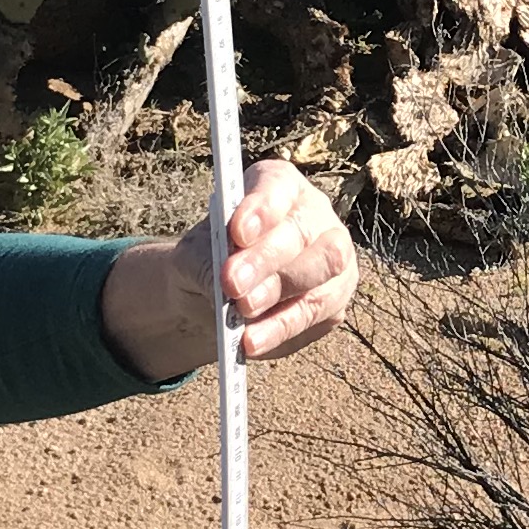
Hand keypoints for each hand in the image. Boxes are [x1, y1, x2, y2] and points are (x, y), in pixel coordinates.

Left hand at [102, 158, 360, 375]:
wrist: (222, 295)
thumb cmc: (212, 259)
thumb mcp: (194, 255)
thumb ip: (204, 262)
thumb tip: (223, 284)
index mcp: (279, 187)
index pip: (278, 187)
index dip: (262, 208)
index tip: (237, 232)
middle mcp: (315, 216)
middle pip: (302, 233)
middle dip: (267, 261)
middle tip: (233, 285)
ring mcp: (333, 258)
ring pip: (321, 273)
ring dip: (278, 297)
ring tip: (241, 317)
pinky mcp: (334, 300)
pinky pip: (316, 314)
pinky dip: (281, 329)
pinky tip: (251, 341)